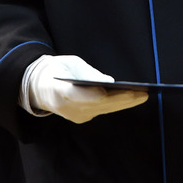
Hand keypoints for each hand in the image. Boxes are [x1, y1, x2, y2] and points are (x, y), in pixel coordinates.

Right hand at [28, 54, 147, 123]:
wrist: (39, 88)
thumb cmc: (56, 70)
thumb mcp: (69, 64)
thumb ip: (88, 73)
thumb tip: (109, 82)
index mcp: (59, 91)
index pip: (77, 95)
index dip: (93, 94)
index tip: (109, 89)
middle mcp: (67, 108)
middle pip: (98, 105)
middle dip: (121, 99)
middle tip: (142, 93)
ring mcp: (75, 116)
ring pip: (104, 110)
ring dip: (124, 103)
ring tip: (143, 95)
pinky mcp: (81, 118)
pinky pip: (102, 110)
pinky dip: (117, 104)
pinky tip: (131, 98)